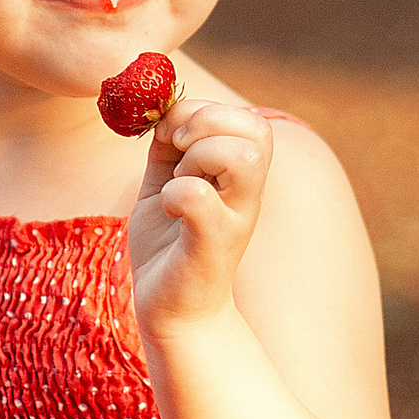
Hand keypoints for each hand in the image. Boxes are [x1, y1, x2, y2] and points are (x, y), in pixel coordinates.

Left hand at [125, 98, 271, 339]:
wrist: (170, 309)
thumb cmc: (168, 243)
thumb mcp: (163, 181)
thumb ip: (166, 144)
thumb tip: (162, 110)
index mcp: (239, 175)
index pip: (249, 117)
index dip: (202, 110)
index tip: (170, 135)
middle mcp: (246, 194)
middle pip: (256, 128)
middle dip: (204, 122)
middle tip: (176, 150)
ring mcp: (235, 219)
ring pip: (242, 156)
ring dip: (196, 156)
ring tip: (176, 181)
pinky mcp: (213, 246)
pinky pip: (199, 197)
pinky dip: (173, 194)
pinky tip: (167, 209)